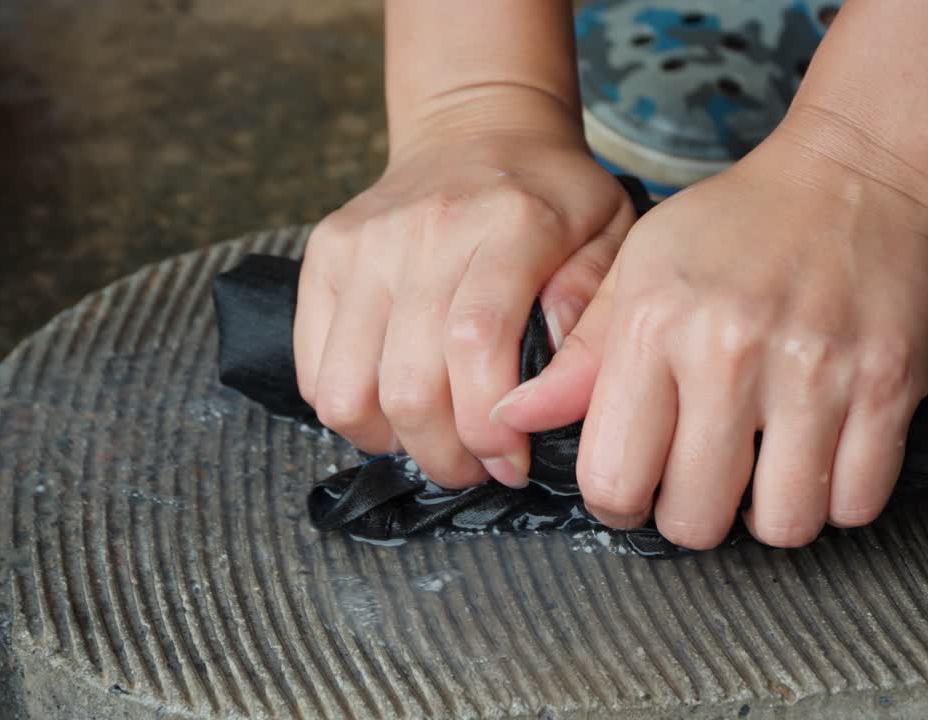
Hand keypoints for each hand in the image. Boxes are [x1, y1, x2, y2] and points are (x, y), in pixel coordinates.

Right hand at [295, 88, 634, 488]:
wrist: (477, 131)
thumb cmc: (555, 201)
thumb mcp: (614, 240)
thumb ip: (596, 319)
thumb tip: (544, 397)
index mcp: (509, 223)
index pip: (475, 344)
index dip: (488, 426)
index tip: (514, 462)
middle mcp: (425, 229)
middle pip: (409, 384)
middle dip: (446, 455)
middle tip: (478, 466)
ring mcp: (363, 242)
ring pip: (348, 389)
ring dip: (393, 442)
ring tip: (433, 439)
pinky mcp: (322, 255)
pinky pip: (313, 370)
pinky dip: (351, 411)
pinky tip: (394, 407)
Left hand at [491, 134, 927, 547]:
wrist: (857, 175)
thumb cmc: (736, 226)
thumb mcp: (639, 270)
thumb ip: (579, 355)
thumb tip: (514, 416)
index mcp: (654, 325)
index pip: (613, 477)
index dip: (619, 502)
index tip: (636, 486)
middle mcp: (730, 353)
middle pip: (695, 518)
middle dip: (690, 516)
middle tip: (699, 481)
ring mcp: (816, 373)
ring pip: (782, 526)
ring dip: (766, 516)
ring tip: (762, 473)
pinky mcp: (890, 386)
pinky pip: (857, 504)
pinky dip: (835, 501)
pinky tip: (818, 461)